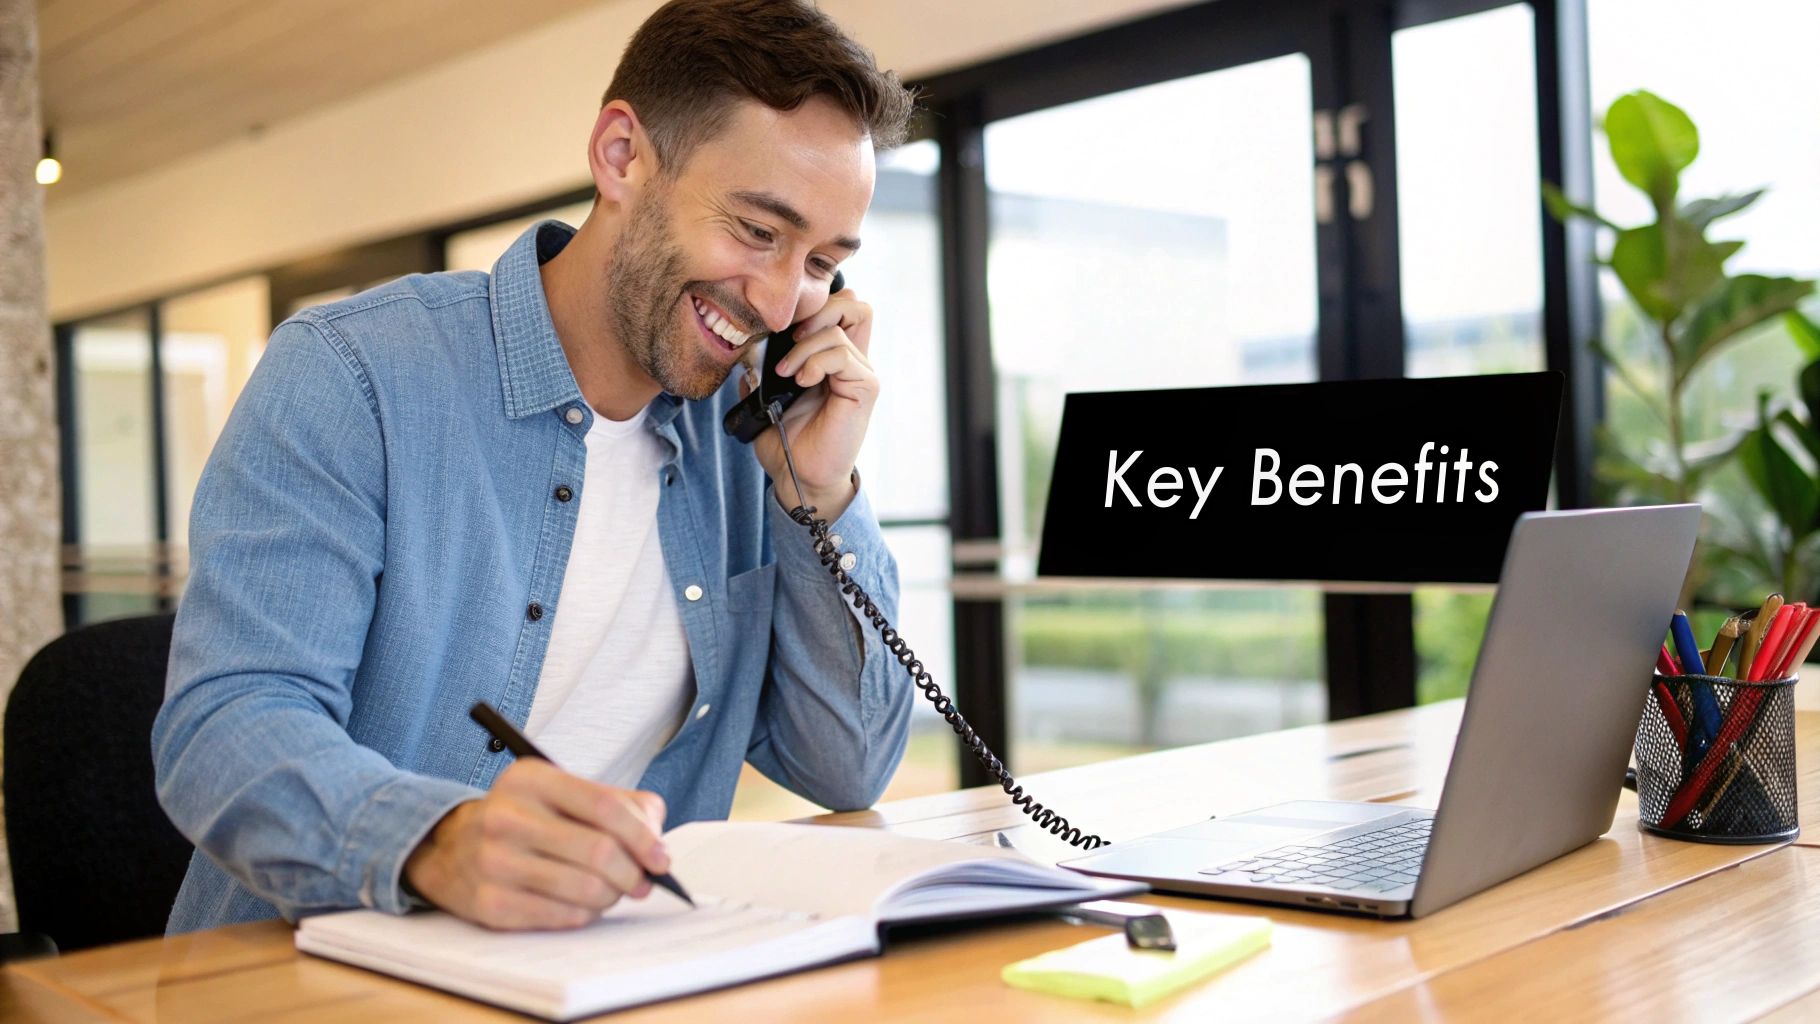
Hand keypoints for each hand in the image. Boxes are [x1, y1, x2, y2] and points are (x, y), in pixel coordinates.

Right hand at [403, 760, 668, 929]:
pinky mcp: (490, 903)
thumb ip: (621, 805)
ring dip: (612, 896)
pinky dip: (585, 914)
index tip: (661, 858)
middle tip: (641, 882)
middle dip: (633, 873)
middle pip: (600, 852)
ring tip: (611, 891)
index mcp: (531, 779)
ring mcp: (494, 862)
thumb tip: (656, 842)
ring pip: (586, 889)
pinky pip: (563, 917)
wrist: (449, 848)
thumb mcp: (563, 793)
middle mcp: (507, 816)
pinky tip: (582, 904)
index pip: (605, 807)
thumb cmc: (525, 820)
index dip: (643, 837)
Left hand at [745, 287, 876, 520]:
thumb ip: (760, 368)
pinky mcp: (865, 388)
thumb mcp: (765, 395)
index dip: (812, 306)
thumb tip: (747, 348)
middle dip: (817, 310)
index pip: (839, 307)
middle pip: (853, 303)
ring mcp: (860, 373)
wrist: (798, 476)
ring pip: (841, 326)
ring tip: (786, 373)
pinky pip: (844, 355)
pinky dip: (816, 361)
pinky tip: (801, 381)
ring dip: (805, 345)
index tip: (781, 330)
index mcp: (831, 358)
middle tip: (790, 338)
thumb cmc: (786, 440)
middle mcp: (851, 361)